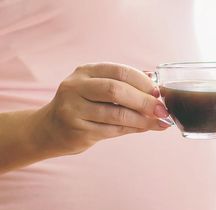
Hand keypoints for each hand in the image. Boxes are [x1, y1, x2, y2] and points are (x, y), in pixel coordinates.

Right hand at [30, 62, 170, 156]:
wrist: (51, 129)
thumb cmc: (84, 106)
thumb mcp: (98, 88)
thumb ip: (125, 85)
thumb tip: (157, 85)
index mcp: (85, 72)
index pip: (119, 71)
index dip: (142, 82)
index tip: (159, 92)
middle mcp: (76, 87)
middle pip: (116, 90)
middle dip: (144, 101)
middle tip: (162, 110)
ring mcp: (73, 109)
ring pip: (116, 114)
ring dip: (143, 119)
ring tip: (160, 122)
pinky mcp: (78, 130)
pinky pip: (113, 130)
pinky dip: (134, 129)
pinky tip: (146, 128)